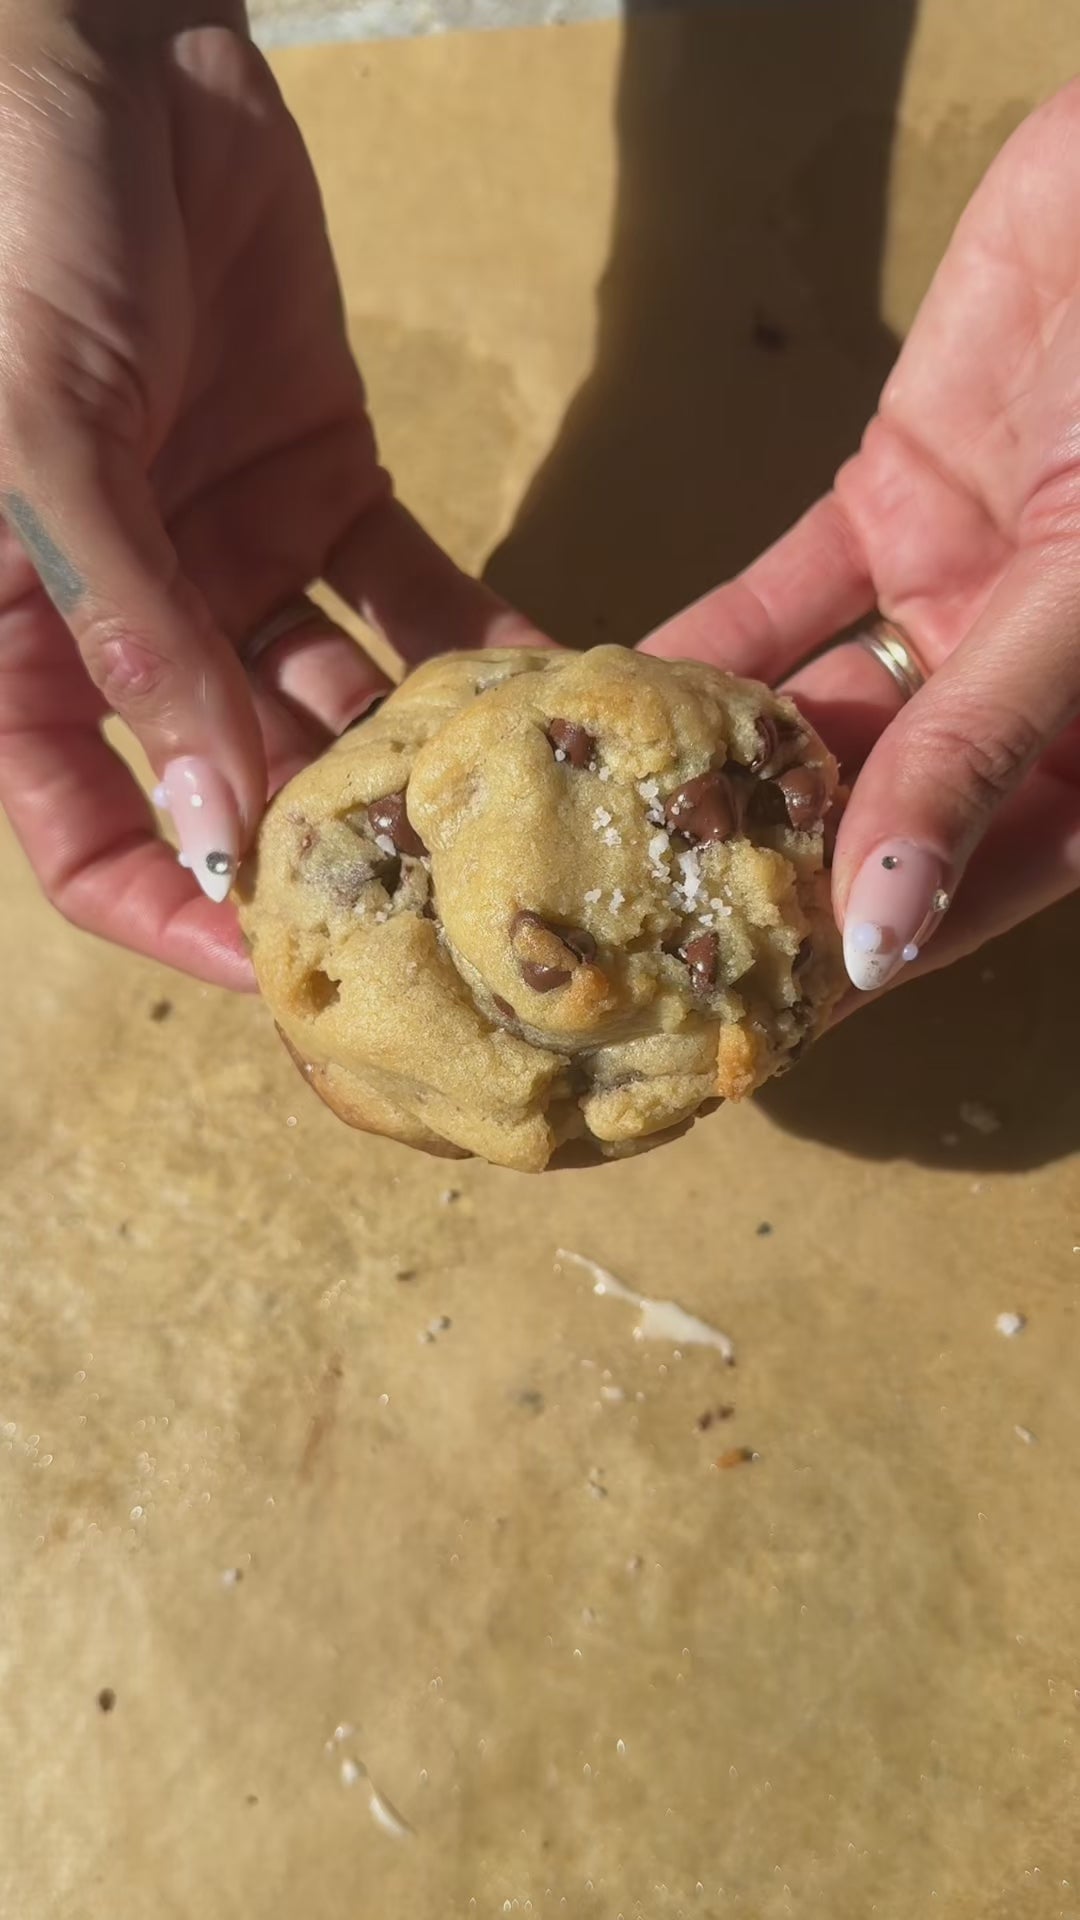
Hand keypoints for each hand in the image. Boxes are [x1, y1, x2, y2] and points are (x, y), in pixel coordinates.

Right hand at [0, 12, 538, 987]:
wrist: (105, 51)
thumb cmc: (16, 236)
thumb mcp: (45, 442)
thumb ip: (131, 634)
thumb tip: (217, 830)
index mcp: (19, 639)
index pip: (86, 834)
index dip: (175, 910)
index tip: (284, 968)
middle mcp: (129, 624)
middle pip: (233, 782)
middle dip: (334, 846)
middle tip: (456, 911)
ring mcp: (229, 561)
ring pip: (334, 696)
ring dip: (422, 752)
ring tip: (525, 811)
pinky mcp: (323, 486)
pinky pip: (407, 591)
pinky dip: (476, 636)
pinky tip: (560, 690)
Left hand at [644, 79, 1079, 997]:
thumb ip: (978, 755)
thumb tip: (881, 942)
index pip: (982, 878)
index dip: (876, 951)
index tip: (755, 1020)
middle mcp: (1029, 686)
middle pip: (885, 808)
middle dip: (769, 870)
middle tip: (640, 940)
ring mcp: (960, 595)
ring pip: (823, 707)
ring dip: (719, 762)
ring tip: (600, 836)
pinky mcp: (895, 499)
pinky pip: (783, 597)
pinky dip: (707, 643)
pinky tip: (614, 699)